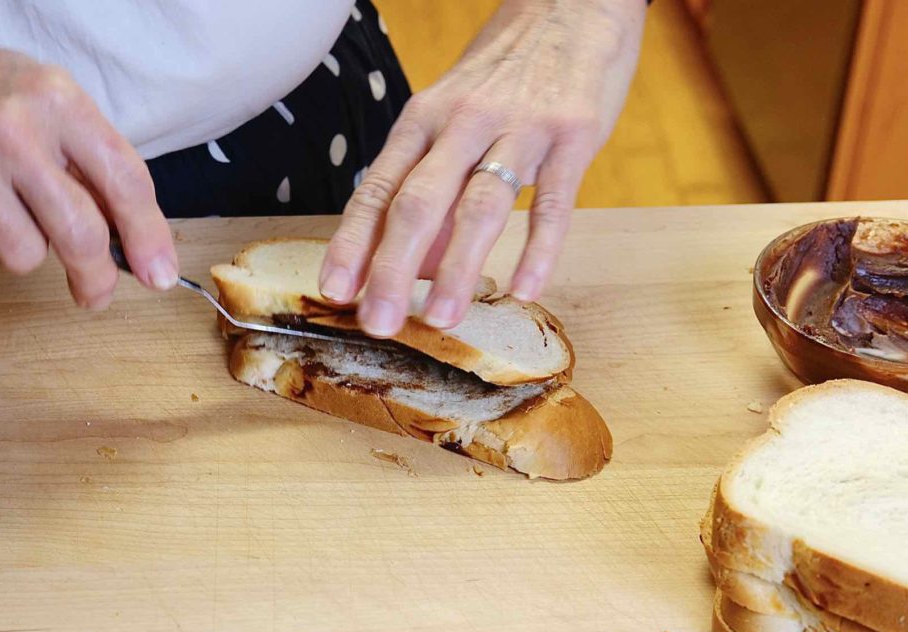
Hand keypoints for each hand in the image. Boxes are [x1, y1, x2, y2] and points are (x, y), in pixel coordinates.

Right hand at [0, 35, 176, 308]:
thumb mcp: (40, 98)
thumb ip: (88, 156)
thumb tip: (134, 233)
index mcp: (55, 98)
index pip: (124, 179)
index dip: (149, 236)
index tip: (159, 272)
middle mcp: (12, 128)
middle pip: (80, 233)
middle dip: (96, 276)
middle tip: (96, 292)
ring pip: (24, 254)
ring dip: (20, 244)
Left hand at [320, 0, 644, 335]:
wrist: (571, 6)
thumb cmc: (504, 73)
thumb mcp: (452, 115)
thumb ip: (433, 186)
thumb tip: (416, 263)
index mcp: (424, 120)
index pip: (377, 190)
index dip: (353, 243)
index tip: (335, 291)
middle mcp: (462, 122)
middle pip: (417, 203)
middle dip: (393, 269)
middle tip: (379, 323)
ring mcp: (519, 128)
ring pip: (480, 206)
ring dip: (459, 268)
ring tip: (443, 319)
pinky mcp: (572, 135)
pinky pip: (553, 201)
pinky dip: (539, 248)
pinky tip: (526, 289)